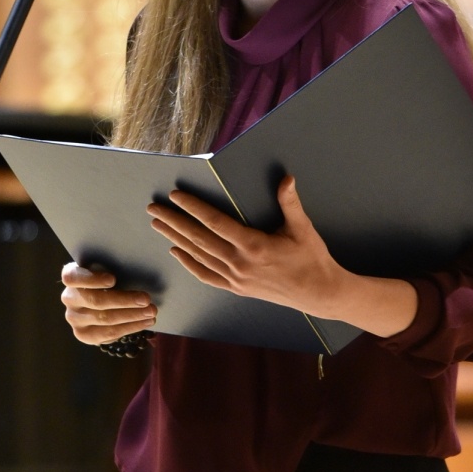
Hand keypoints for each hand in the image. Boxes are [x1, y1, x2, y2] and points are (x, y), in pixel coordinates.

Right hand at [60, 262, 157, 345]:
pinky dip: (130, 327)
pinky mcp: (84, 335)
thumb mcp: (107, 268)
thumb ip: (114, 268)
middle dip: (124, 300)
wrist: (99, 298)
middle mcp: (69, 298)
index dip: (92, 279)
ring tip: (151, 312)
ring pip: (104, 319)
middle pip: (95, 300)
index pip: (72, 277)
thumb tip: (138, 273)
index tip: (113, 279)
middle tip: (146, 299)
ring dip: (132, 316)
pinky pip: (108, 334)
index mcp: (72, 276)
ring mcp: (74, 318)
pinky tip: (145, 322)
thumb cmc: (108, 278)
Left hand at [146, 176, 418, 335]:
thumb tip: (286, 178)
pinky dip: (189, 263)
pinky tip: (176, 252)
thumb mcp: (302, 228)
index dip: (193, 207)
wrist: (319, 293)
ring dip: (176, 239)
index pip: (215, 222)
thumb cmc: (312, 258)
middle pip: (199, 239)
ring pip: (198, 256)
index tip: (176, 195)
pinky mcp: (237, 288)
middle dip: (174, 222)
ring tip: (158, 225)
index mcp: (254, 245)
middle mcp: (240, 263)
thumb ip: (290, 203)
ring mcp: (236, 279)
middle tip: (153, 208)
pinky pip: (206, 275)